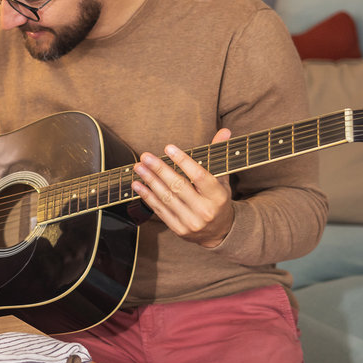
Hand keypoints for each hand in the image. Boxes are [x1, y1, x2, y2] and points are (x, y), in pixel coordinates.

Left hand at [131, 131, 234, 247]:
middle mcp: (205, 210)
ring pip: (167, 198)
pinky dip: (147, 197)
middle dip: (160, 169)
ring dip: (150, 181)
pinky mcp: (179, 229)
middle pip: (178, 186)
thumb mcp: (222, 180)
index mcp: (218, 196)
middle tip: (146, 156)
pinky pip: (160, 210)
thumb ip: (218, 156)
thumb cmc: (218, 201)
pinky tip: (138, 185)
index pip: (199, 175)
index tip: (168, 148)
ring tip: (139, 167)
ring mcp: (191, 221)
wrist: (219, 232)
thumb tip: (224, 130)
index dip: (183, 161)